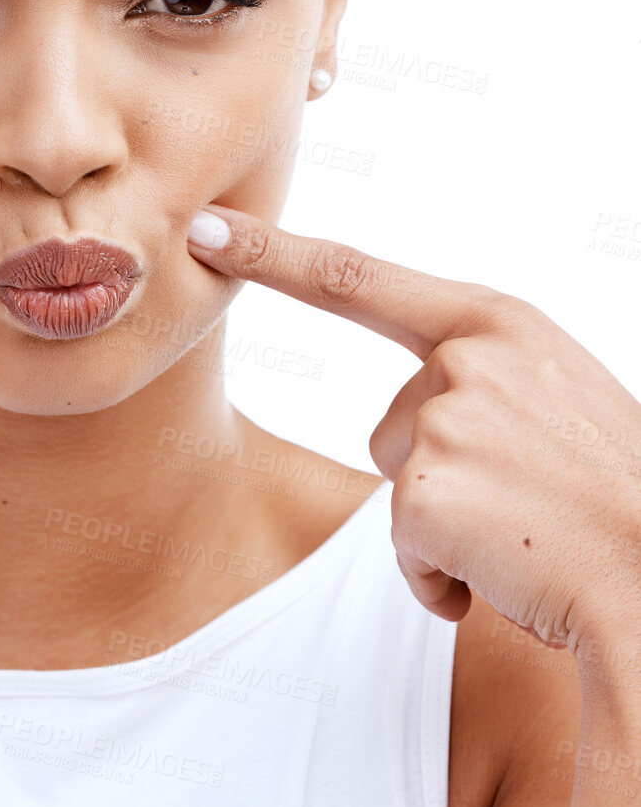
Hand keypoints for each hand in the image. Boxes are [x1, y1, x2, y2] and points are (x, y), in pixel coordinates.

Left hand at [186, 205, 640, 657]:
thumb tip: (424, 420)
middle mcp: (464, 358)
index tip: (205, 228)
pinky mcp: (422, 494)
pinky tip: (509, 574)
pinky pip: (403, 548)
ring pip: (397, 486)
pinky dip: (445, 578)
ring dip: (447, 526)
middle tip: (531, 497)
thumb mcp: (556, 398)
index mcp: (497, 322)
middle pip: (391, 425)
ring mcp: (443, 420)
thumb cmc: (615, 498)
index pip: (356, 278)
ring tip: (528, 530)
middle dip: (441, 476)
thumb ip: (483, 378)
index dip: (270, 253)